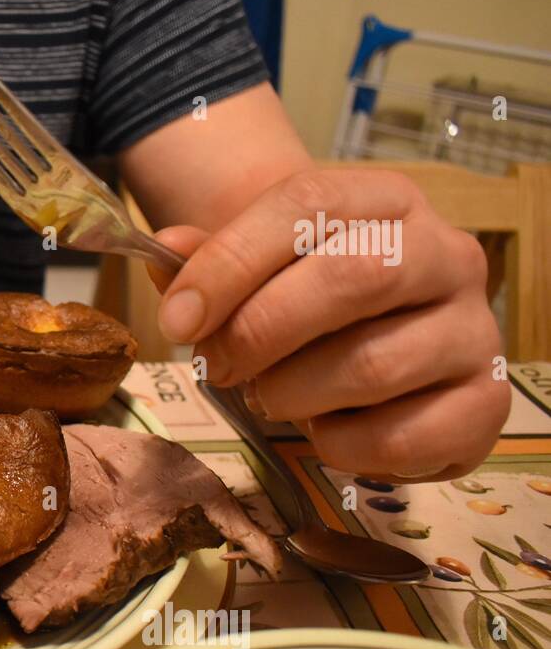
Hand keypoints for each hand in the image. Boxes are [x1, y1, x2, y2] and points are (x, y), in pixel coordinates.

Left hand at [151, 169, 509, 480]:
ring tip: (272, 397)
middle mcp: (446, 254)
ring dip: (294, 394)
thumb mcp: (257, 264)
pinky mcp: (486, 404)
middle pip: (349, 278)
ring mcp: (475, 330)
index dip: (229, 263)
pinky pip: (401, 437)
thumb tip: (163, 250)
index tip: (178, 319)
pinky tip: (326, 432)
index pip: (306, 206)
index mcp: (385, 202)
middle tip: (218, 367)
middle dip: (259, 332)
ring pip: (372, 365)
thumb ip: (207, 258)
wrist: (386, 341)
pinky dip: (342, 445)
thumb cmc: (310, 297)